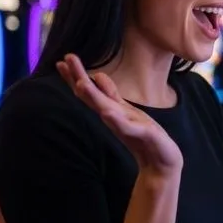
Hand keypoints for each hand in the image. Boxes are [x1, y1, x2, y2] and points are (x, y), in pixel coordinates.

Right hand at [56, 54, 182, 174]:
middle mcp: (114, 117)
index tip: (62, 61)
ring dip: (93, 97)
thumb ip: (110, 94)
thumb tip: (98, 76)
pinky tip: (107, 113)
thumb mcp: (125, 109)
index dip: (76, 76)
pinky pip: (127, 127)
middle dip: (79, 78)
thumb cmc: (141, 135)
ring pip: (105, 110)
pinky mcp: (141, 136)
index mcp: (111, 108)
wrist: (161, 161)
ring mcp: (126, 126)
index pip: (90, 91)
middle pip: (92, 96)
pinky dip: (117, 121)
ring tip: (81, 84)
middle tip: (65, 61)